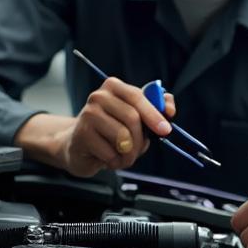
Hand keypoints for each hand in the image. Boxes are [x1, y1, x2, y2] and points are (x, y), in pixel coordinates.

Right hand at [16, 79, 174, 176]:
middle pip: (132, 118)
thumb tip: (169, 108)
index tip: (165, 130)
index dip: (154, 114)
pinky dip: (116, 162)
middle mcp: (99, 96)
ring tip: (123, 155)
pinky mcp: (81, 135)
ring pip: (123, 137)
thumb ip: (155, 109)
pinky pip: (110, 153)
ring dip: (130, 154)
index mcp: (114, 86)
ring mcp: (87, 114)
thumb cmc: (111, 130)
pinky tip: (109, 159)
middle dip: (141, 140)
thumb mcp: (135, 118)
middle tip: (139, 150)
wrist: (78, 146)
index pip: (138, 97)